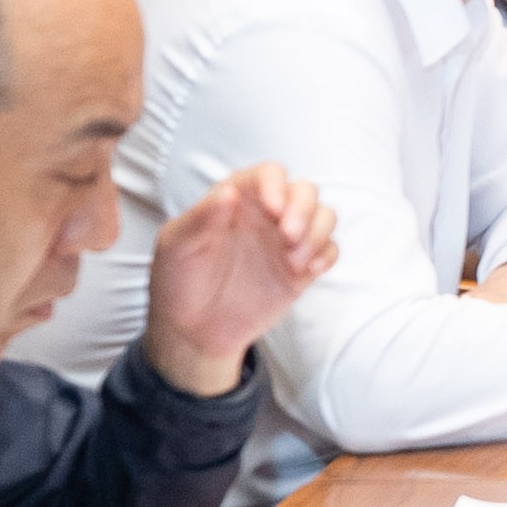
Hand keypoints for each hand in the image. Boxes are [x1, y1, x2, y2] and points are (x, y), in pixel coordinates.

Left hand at [144, 163, 340, 387]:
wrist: (193, 332)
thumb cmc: (179, 281)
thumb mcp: (178, 246)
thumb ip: (201, 217)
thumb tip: (228, 192)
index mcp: (237, 200)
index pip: (268, 174)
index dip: (276, 184)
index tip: (272, 208)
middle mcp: (266, 215)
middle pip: (305, 190)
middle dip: (304, 209)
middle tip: (287, 236)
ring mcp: (286, 241)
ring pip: (324, 215)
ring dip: (317, 232)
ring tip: (294, 259)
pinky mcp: (301, 269)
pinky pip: (329, 249)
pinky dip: (326, 254)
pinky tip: (308, 270)